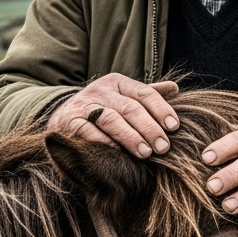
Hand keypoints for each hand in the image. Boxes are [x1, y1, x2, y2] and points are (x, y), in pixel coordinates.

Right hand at [47, 74, 179, 158]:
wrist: (62, 116)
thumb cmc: (103, 110)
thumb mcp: (123, 97)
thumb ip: (147, 95)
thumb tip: (175, 88)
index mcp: (118, 82)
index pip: (144, 93)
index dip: (161, 109)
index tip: (174, 127)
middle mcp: (101, 91)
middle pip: (130, 107)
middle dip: (149, 128)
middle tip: (163, 147)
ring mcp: (84, 106)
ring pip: (111, 119)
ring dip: (130, 137)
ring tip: (145, 153)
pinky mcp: (69, 122)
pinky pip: (88, 132)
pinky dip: (103, 142)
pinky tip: (117, 154)